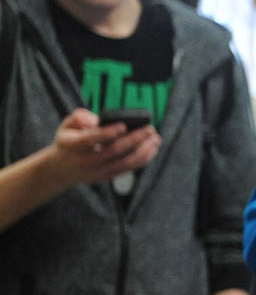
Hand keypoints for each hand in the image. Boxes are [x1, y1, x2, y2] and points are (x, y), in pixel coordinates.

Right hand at [44, 108, 159, 184]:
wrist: (61, 169)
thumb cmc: (68, 140)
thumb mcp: (66, 125)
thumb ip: (79, 117)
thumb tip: (97, 120)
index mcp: (72, 145)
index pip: (90, 139)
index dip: (107, 133)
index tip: (123, 125)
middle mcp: (84, 161)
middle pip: (113, 151)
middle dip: (134, 139)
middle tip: (150, 128)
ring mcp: (96, 172)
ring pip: (124, 163)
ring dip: (143, 151)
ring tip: (156, 138)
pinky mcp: (107, 177)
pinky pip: (128, 169)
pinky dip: (143, 159)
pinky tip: (152, 148)